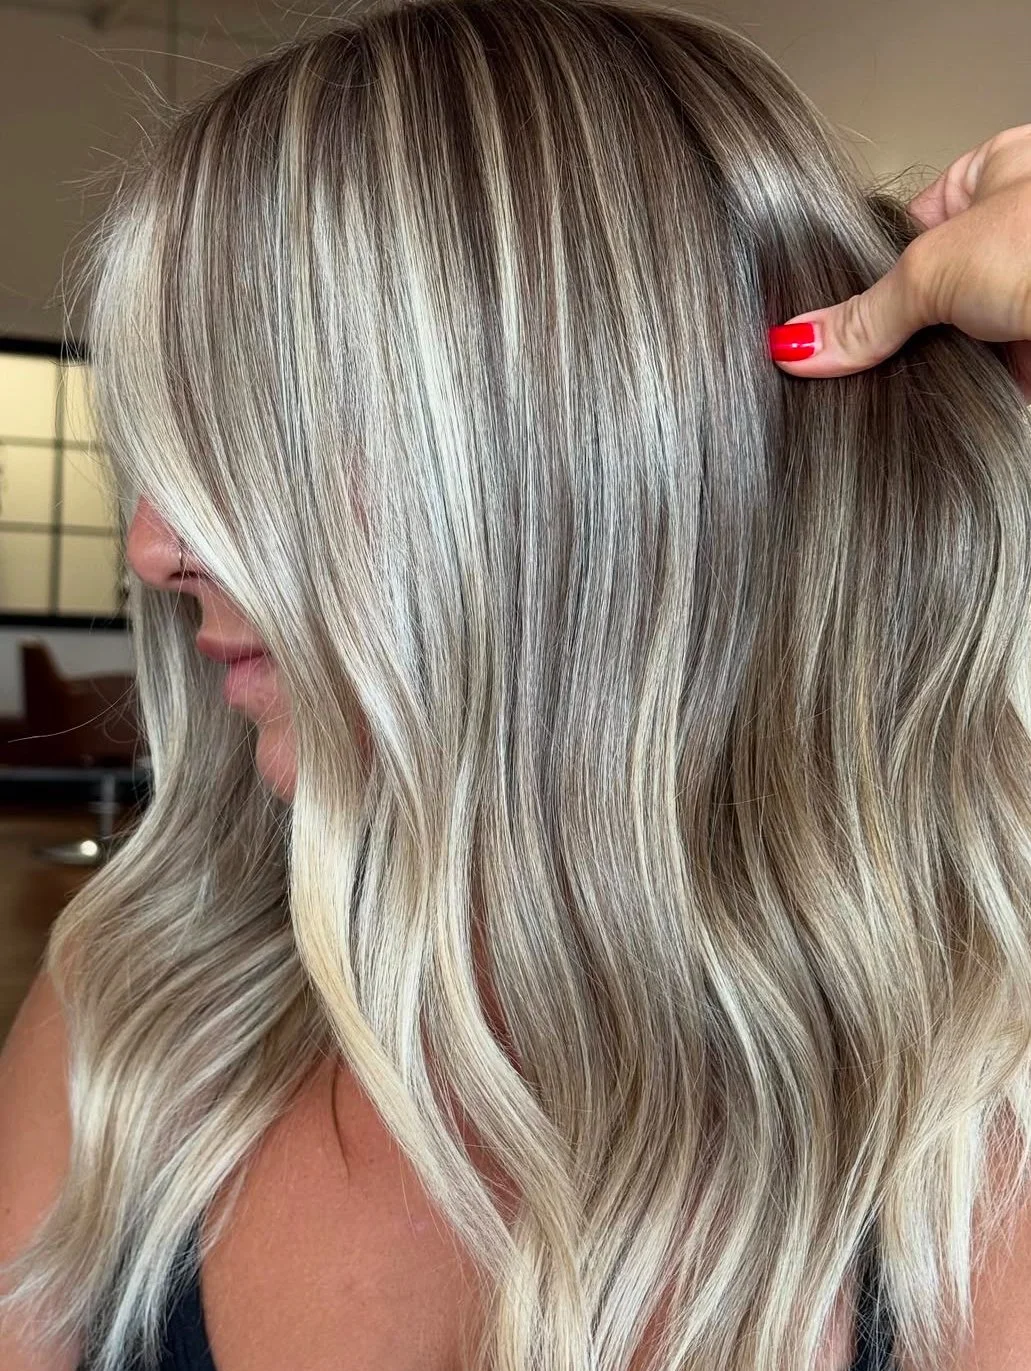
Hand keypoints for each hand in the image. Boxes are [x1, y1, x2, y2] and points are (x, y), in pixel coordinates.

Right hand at [768, 123, 1030, 400]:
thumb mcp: (935, 270)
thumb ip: (864, 312)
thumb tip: (798, 341)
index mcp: (997, 172)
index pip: (905, 229)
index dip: (863, 273)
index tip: (826, 317)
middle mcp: (1019, 231)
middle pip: (925, 295)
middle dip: (895, 332)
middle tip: (852, 359)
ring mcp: (1030, 296)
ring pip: (952, 343)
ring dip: (927, 370)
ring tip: (891, 387)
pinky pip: (981, 385)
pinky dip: (958, 401)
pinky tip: (933, 410)